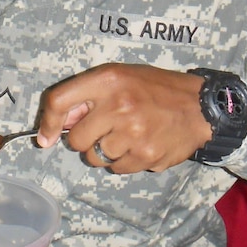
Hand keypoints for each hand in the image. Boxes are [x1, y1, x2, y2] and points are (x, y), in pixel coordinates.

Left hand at [34, 64, 211, 172]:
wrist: (200, 106)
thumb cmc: (155, 89)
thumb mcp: (120, 77)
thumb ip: (86, 97)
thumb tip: (57, 125)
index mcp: (108, 80)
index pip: (60, 101)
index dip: (48, 122)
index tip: (46, 137)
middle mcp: (118, 106)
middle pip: (76, 140)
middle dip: (86, 139)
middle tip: (106, 129)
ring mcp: (133, 134)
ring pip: (95, 158)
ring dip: (105, 152)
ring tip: (127, 136)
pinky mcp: (146, 156)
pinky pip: (117, 169)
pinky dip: (124, 161)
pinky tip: (140, 144)